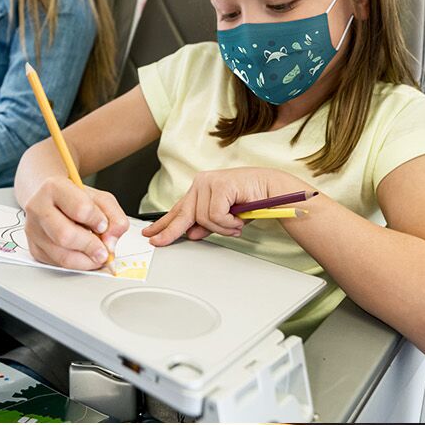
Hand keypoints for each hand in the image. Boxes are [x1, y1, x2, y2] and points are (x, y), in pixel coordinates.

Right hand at [20, 174, 128, 270]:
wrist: (50, 199)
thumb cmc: (74, 199)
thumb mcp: (100, 199)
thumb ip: (114, 217)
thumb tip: (110, 243)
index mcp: (54, 188)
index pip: (80, 208)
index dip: (97, 220)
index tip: (103, 225)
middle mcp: (38, 208)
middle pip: (65, 235)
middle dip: (90, 247)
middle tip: (104, 252)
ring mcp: (33, 230)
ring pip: (61, 255)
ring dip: (85, 260)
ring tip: (96, 256)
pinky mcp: (34, 248)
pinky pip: (57, 264)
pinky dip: (76, 264)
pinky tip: (83, 255)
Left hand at [143, 167, 301, 244]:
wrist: (274, 191)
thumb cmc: (252, 201)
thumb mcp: (224, 217)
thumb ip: (206, 225)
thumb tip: (191, 234)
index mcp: (200, 190)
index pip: (178, 209)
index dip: (163, 224)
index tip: (150, 234)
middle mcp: (201, 183)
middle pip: (183, 214)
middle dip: (173, 231)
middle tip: (158, 242)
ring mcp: (209, 182)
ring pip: (202, 218)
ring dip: (221, 227)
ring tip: (235, 224)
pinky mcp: (219, 185)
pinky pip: (215, 215)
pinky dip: (228, 222)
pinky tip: (238, 218)